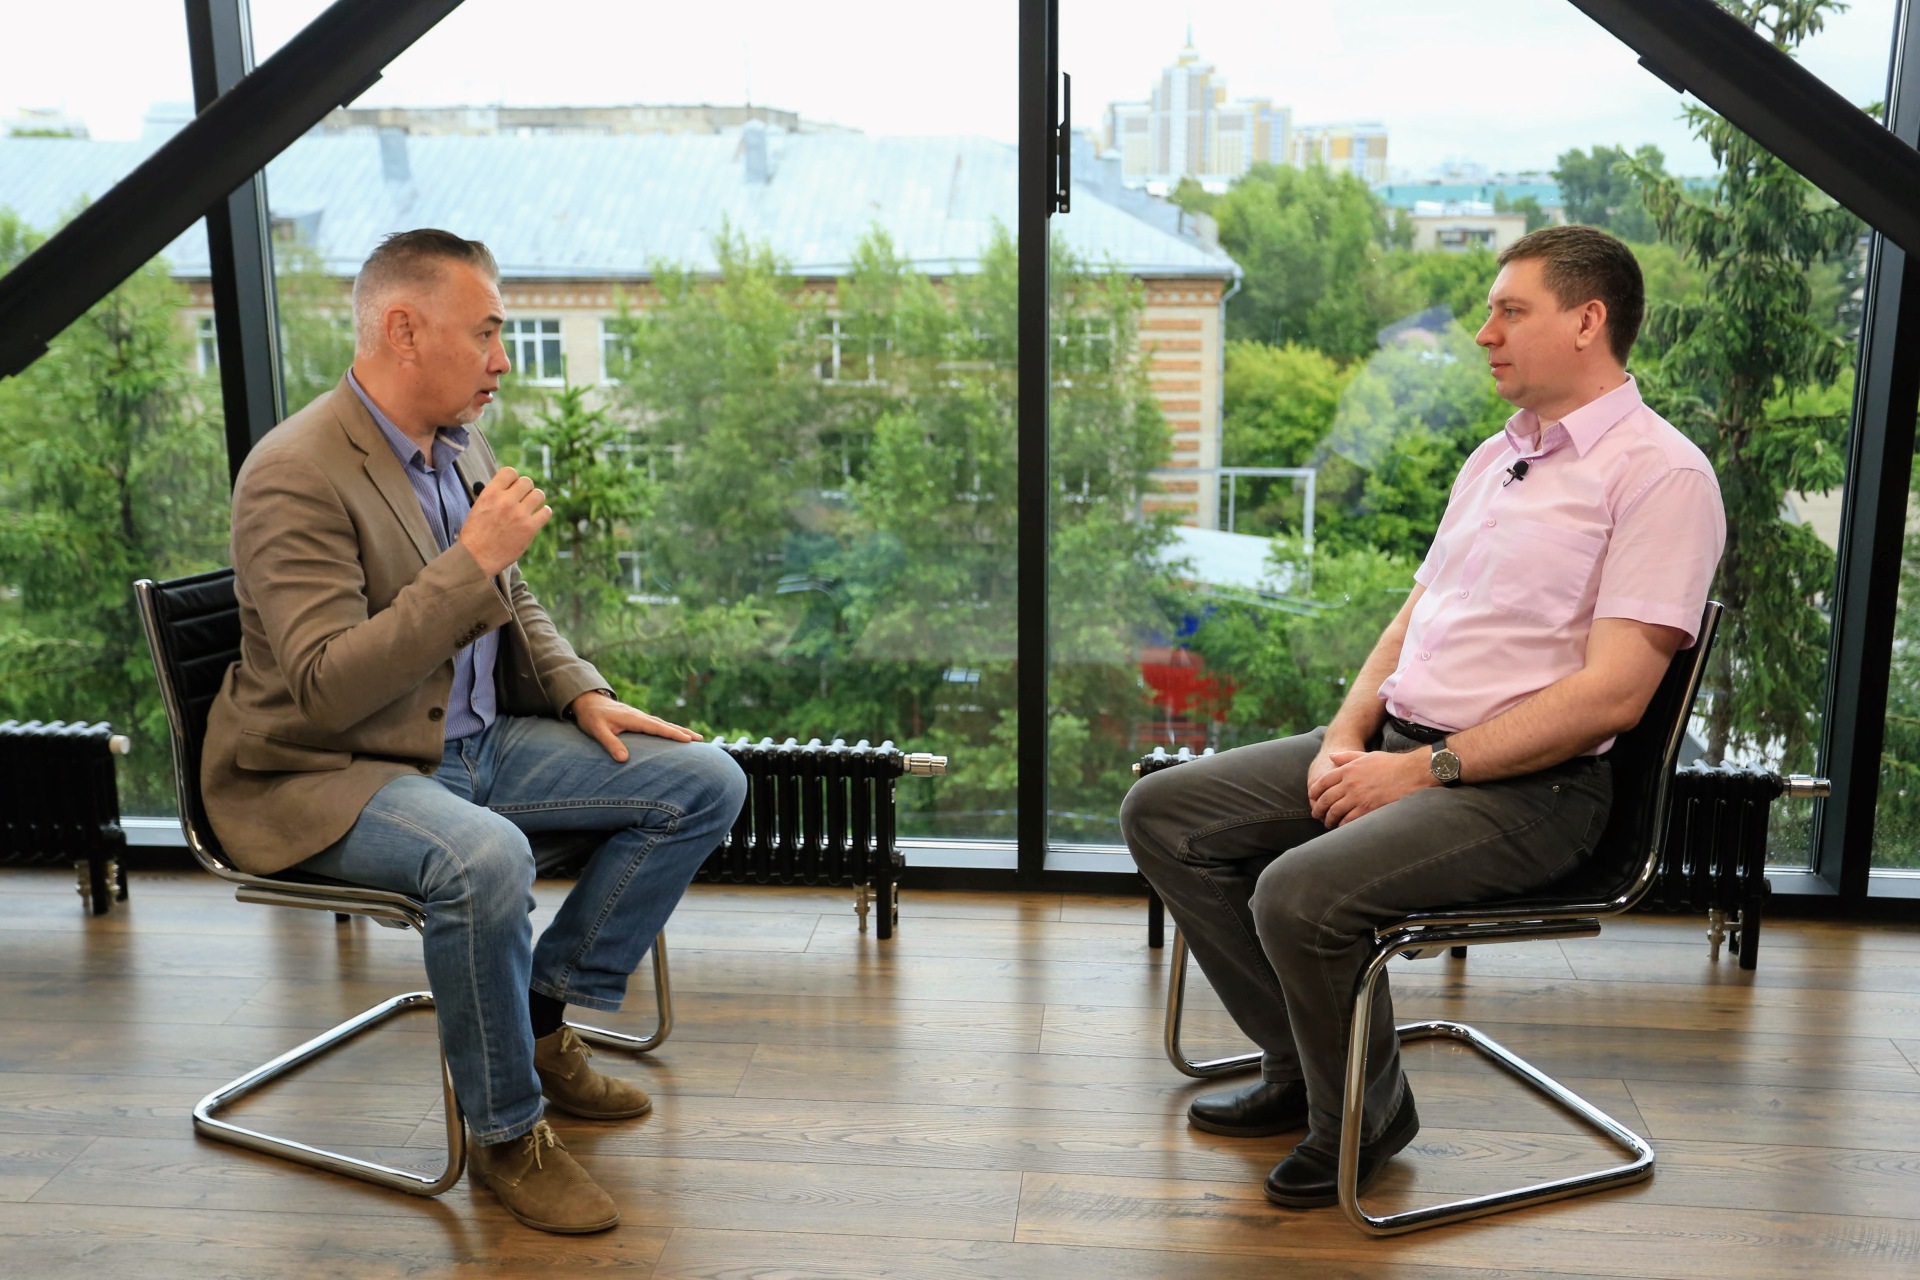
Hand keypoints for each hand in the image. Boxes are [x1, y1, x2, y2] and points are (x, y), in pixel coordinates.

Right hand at [461, 466, 551, 576]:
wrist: (476, 559)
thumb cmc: (475, 535)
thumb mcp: (478, 507)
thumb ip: (493, 495)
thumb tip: (508, 486)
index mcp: (490, 494)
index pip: (510, 472)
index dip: (513, 479)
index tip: (512, 487)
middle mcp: (505, 501)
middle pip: (527, 482)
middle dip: (525, 489)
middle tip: (522, 499)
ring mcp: (519, 514)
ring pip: (539, 494)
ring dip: (536, 499)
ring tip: (530, 507)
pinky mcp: (530, 529)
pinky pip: (546, 512)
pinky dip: (544, 513)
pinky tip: (538, 516)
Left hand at [569, 690, 701, 761]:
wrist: (587, 701)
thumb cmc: (592, 716)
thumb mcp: (597, 731)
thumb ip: (611, 743)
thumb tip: (623, 759)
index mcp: (633, 718)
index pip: (657, 728)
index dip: (673, 734)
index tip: (688, 740)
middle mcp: (640, 716)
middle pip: (666, 725)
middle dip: (683, 732)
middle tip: (700, 739)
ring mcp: (640, 717)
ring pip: (663, 724)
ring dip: (678, 730)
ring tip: (693, 737)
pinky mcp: (637, 719)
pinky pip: (657, 725)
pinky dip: (669, 729)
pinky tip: (673, 733)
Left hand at [1308, 748, 1434, 827]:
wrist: (1411, 773)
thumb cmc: (1390, 764)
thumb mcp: (1366, 756)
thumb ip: (1347, 757)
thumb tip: (1331, 757)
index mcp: (1348, 769)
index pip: (1323, 782)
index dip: (1314, 792)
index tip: (1312, 798)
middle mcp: (1350, 783)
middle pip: (1326, 799)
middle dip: (1318, 808)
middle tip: (1316, 814)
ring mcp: (1358, 797)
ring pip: (1335, 811)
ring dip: (1329, 819)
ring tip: (1327, 823)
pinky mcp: (1368, 809)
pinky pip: (1349, 820)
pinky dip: (1342, 825)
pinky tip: (1342, 827)